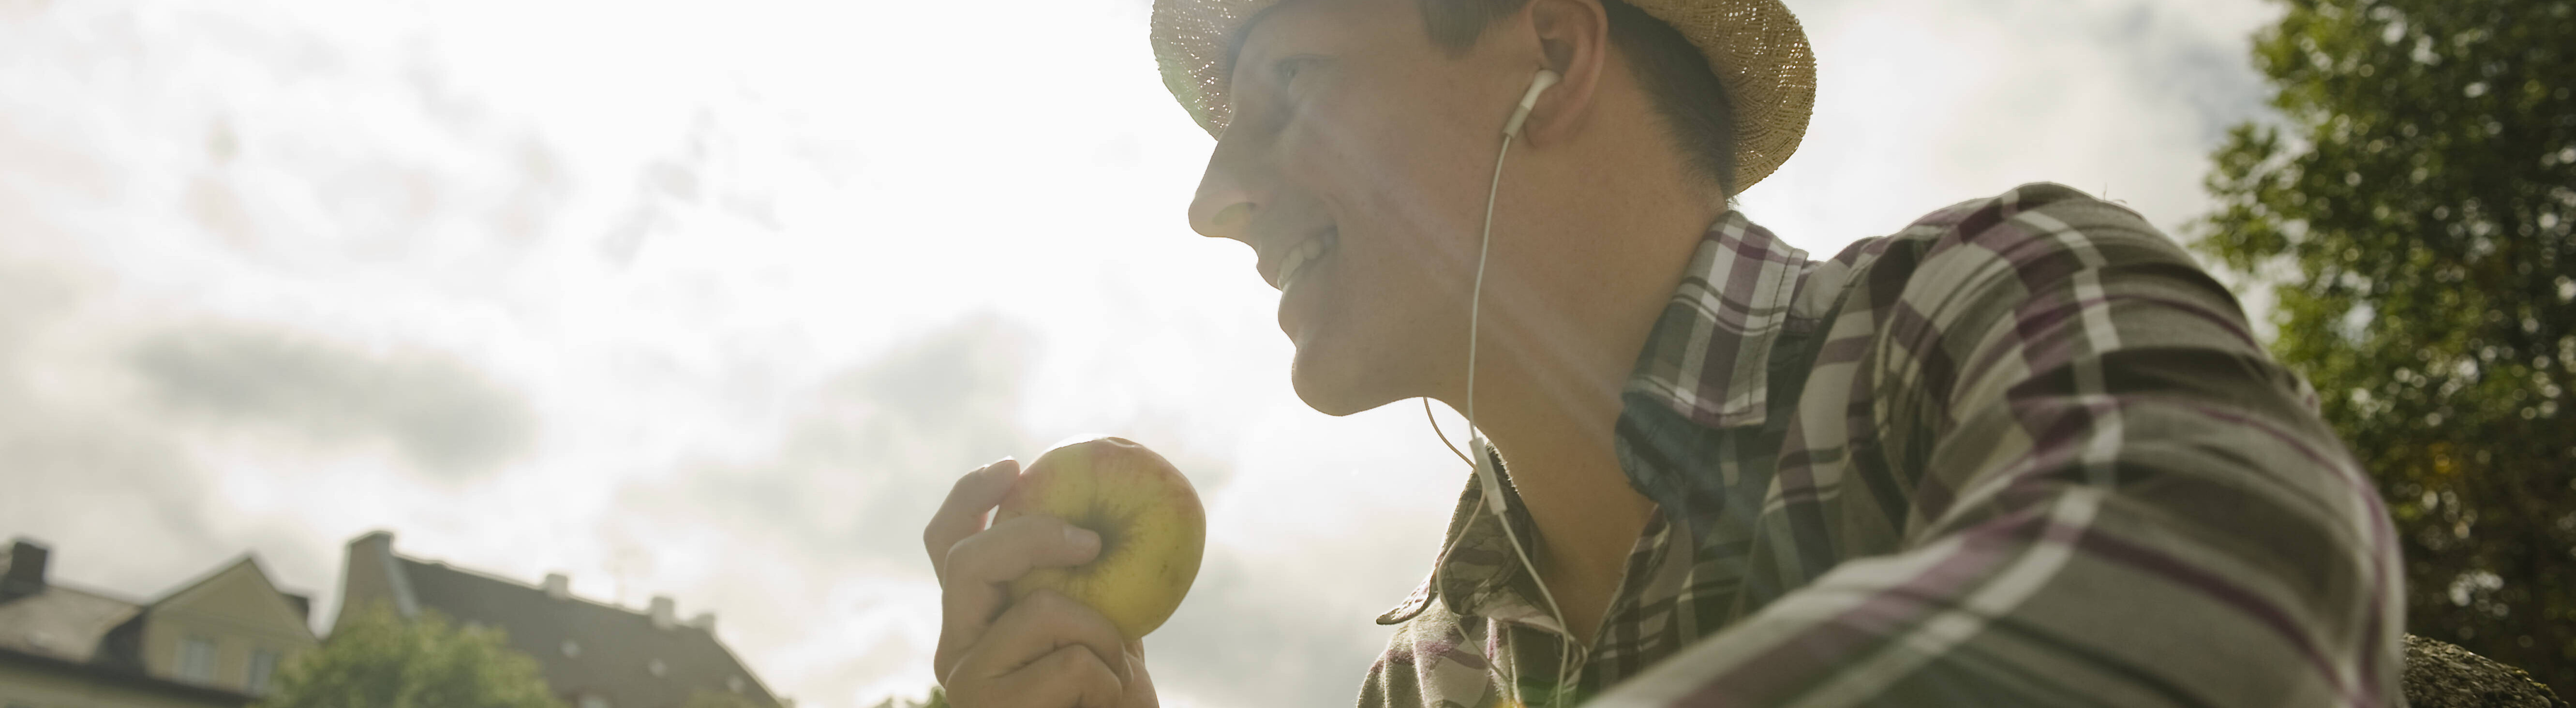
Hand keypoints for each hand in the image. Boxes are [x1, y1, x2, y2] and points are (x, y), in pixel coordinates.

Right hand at [925, 459, 1159, 707]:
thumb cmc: (1107, 700)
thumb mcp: (1098, 629)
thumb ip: (1081, 582)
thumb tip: (1101, 511)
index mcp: (968, 622)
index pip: (946, 548)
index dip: (969, 498)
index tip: (1014, 466)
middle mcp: (952, 650)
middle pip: (971, 561)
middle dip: (1036, 535)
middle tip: (1092, 540)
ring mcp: (966, 682)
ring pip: (1040, 609)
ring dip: (1105, 633)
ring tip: (1120, 672)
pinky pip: (1074, 661)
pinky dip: (1115, 678)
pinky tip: (1113, 703)